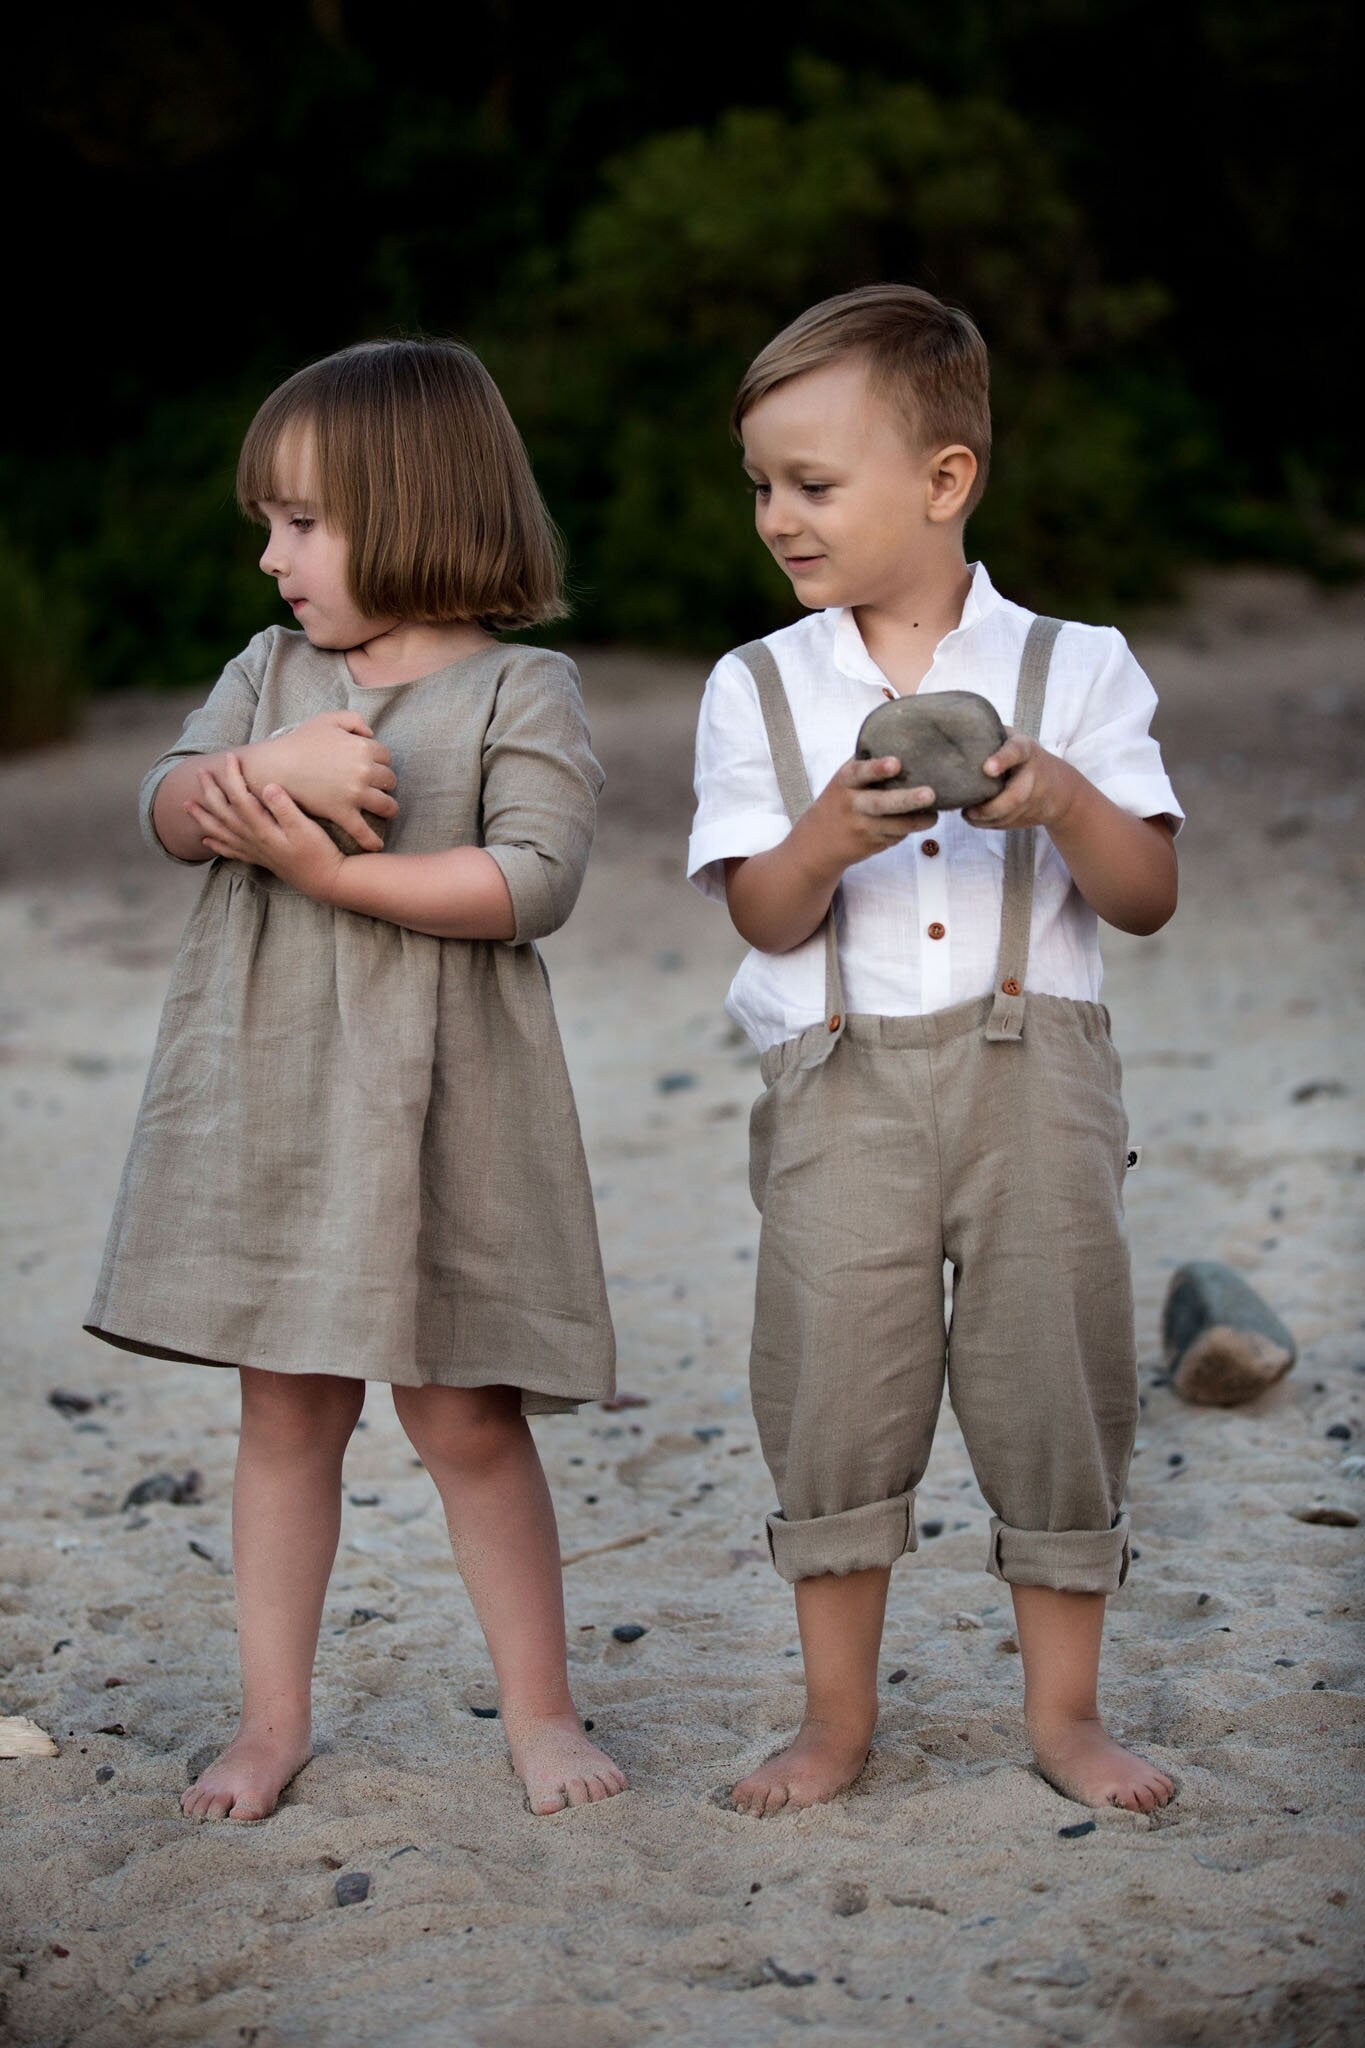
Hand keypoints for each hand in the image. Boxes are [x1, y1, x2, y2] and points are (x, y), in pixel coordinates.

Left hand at [186, 757, 346, 903]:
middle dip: (209, 791)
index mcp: (262, 828)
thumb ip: (285, 807)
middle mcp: (252, 839)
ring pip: (220, 831)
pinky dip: (216, 844)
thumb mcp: (305, 828)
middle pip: (223, 812)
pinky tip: (207, 841)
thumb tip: (267, 785)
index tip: (230, 757)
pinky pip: (230, 851)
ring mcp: (254, 850)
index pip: (240, 797)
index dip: (232, 776)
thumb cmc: (319, 852)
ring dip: (202, 817)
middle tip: (200, 773)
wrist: (325, 880)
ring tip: (187, 806)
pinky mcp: (259, 859)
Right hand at [258, 711, 397, 852]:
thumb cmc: (299, 742)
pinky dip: (372, 840)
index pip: (386, 756)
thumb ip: (353, 720)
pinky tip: (377, 845)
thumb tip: (371, 734)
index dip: (381, 761)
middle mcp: (364, 770)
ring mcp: (355, 794)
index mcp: (363, 747)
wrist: (275, 767)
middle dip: (386, 784)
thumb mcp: (326, 720)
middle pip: (390, 780)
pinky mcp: (342, 813)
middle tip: (380, 788)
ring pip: (386, 805)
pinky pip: (363, 830)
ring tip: (387, 811)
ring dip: (389, 809)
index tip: (376, 767)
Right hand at [799, 755, 938, 872]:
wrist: (817, 841)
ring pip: (893, 826)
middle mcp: (852, 804)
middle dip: (906, 799)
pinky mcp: (870, 844)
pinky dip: (909, 830)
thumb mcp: (846, 779)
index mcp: (846, 781)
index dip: (877, 768)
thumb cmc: (841, 799)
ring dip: (917, 821)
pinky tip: (919, 822)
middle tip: (929, 794)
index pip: (860, 772)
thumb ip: (868, 763)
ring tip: (934, 815)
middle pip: (880, 803)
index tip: (896, 763)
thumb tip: (907, 743)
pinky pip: (895, 836)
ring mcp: (861, 827)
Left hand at [963, 733, 1078, 832]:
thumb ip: (992, 738)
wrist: (1059, 787)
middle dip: (990, 808)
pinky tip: (976, 819)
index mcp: (1025, 750)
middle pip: (1015, 796)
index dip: (1002, 759)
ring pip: (1009, 816)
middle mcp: (1033, 775)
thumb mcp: (1014, 741)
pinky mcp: (1030, 816)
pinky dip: (989, 825)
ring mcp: (1034, 798)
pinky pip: (1007, 824)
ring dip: (985, 820)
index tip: (987, 768)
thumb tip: (956, 733)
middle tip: (968, 811)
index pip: (1016, 751)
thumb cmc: (1024, 759)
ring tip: (967, 814)